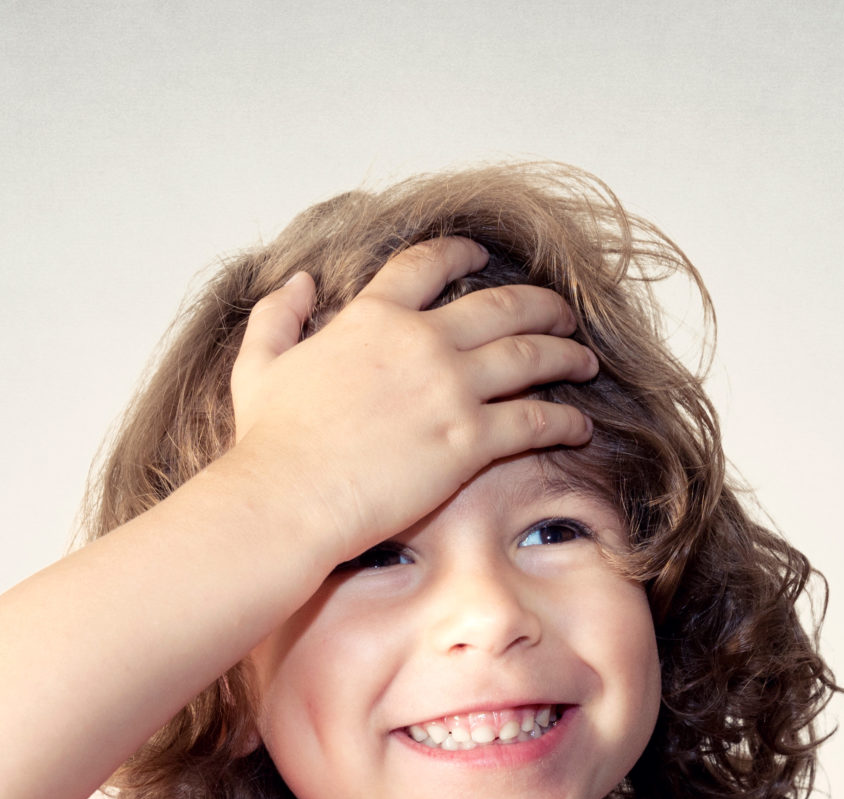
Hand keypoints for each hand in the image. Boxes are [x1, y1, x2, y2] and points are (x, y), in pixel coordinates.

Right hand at [218, 236, 600, 563]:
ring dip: (565, 354)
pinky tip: (580, 422)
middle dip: (540, 305)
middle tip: (561, 312)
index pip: (427, 265)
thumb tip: (301, 282)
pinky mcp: (470, 439)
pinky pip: (535, 419)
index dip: (460, 254)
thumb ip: (278, 316)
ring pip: (531, 355)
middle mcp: (421, 341)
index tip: (480, 256)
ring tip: (584, 359)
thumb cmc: (271, 443)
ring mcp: (451, 388)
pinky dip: (565, 419)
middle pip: (501, 305)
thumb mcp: (259, 365)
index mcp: (373, 317)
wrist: (290, 498)